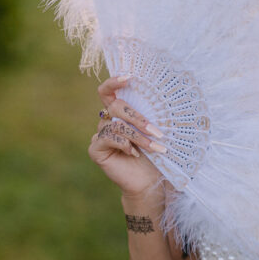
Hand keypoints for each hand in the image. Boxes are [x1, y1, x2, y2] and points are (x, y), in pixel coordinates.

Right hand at [89, 75, 166, 199]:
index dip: (114, 82)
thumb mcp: (155, 132)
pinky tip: (134, 154)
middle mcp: (107, 121)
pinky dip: (124, 144)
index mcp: (120, 113)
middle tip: (156, 131)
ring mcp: (100, 134)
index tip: (130, 78)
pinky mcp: (95, 149)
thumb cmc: (155, 155)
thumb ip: (151, 115)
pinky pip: (107, 138)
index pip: (108, 91)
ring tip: (155, 147)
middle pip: (115, 106)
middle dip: (138, 118)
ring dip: (138, 136)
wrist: (149, 181)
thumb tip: (163, 95)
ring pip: (116, 125)